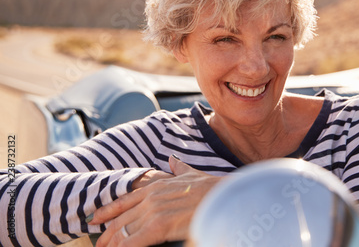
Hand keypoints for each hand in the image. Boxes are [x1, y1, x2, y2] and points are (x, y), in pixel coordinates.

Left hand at [90, 156, 221, 246]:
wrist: (223, 196)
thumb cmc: (210, 187)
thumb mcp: (191, 173)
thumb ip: (178, 168)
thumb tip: (172, 160)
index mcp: (155, 186)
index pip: (124, 200)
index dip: (108, 211)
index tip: (96, 219)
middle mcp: (150, 198)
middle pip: (120, 218)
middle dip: (107, 233)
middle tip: (98, 243)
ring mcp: (153, 211)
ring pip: (124, 231)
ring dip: (113, 244)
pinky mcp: (159, 226)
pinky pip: (133, 241)